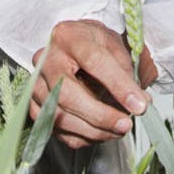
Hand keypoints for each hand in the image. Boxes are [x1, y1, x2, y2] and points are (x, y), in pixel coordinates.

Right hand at [30, 20, 152, 149]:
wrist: (71, 46)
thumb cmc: (93, 45)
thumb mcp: (114, 46)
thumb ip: (127, 73)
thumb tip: (140, 104)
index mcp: (69, 36)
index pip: (94, 61)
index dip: (118, 85)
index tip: (139, 105)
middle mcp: (45, 59)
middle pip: (66, 94)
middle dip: (100, 115)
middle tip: (125, 124)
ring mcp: (35, 84)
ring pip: (58, 116)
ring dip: (93, 130)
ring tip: (118, 129)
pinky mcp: (33, 105)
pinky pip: (54, 129)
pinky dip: (81, 136)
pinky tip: (100, 132)